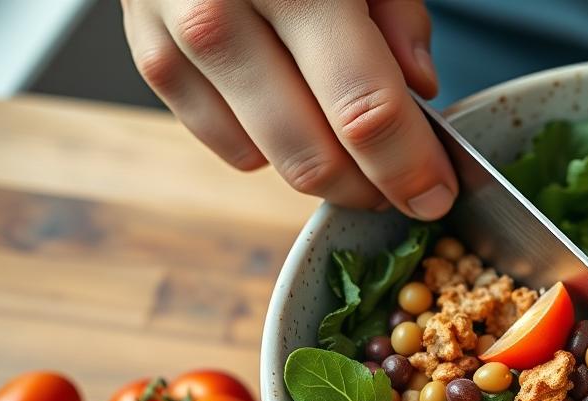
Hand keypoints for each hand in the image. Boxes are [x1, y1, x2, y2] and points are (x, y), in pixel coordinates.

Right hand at [122, 0, 456, 218]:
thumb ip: (399, 14)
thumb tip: (420, 88)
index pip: (363, 108)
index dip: (408, 166)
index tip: (435, 195)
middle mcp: (223, 14)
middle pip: (312, 154)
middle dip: (370, 188)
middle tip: (404, 185)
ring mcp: (177, 42)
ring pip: (267, 161)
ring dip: (325, 176)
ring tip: (356, 151)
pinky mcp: (153, 62)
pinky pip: (226, 145)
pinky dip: (271, 149)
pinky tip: (296, 116)